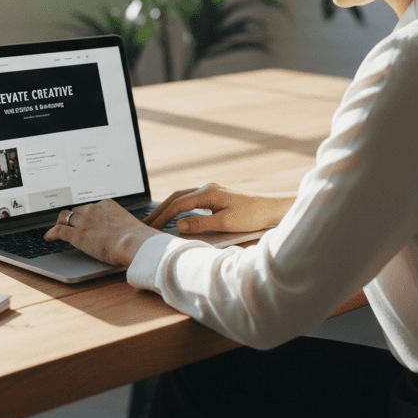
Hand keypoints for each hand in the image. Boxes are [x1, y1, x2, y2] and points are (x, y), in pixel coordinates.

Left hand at [44, 199, 160, 267]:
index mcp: (107, 204)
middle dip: (73, 216)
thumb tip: (127, 235)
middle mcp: (93, 209)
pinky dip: (51, 233)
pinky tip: (48, 237)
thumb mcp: (130, 225)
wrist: (133, 242)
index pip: (91, 206)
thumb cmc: (137, 238)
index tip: (86, 217)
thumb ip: (123, 226)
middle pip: (77, 210)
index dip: (87, 213)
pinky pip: (58, 231)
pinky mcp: (77, 235)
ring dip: (61, 222)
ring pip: (65, 217)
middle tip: (70, 222)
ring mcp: (83, 222)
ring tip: (58, 227)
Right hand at [143, 183, 293, 234]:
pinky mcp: (216, 196)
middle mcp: (207, 188)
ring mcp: (212, 191)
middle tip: (146, 223)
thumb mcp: (225, 223)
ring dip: (169, 208)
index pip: (178, 205)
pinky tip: (177, 216)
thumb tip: (178, 224)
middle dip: (160, 210)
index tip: (150, 228)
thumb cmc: (251, 216)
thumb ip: (200, 224)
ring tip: (157, 220)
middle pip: (176, 197)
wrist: (270, 208)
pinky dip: (180, 207)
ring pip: (183, 197)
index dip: (162, 216)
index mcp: (207, 193)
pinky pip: (191, 200)